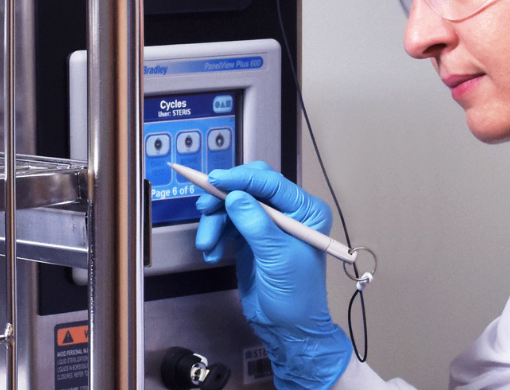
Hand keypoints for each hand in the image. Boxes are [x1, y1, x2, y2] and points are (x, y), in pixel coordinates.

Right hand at [194, 162, 351, 389]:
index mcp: (305, 211)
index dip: (241, 179)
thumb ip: (256, 224)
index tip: (214, 181)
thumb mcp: (278, 258)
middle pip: (248, 189)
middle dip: (223, 199)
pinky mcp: (249, 238)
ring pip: (232, 207)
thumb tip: (234, 196)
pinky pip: (226, 224)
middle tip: (204, 210)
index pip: (270, 183)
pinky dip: (216, 236)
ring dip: (215, 223)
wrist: (288, 329)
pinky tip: (212, 254)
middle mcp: (287, 213)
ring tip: (207, 246)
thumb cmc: (295, 296)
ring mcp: (266, 225)